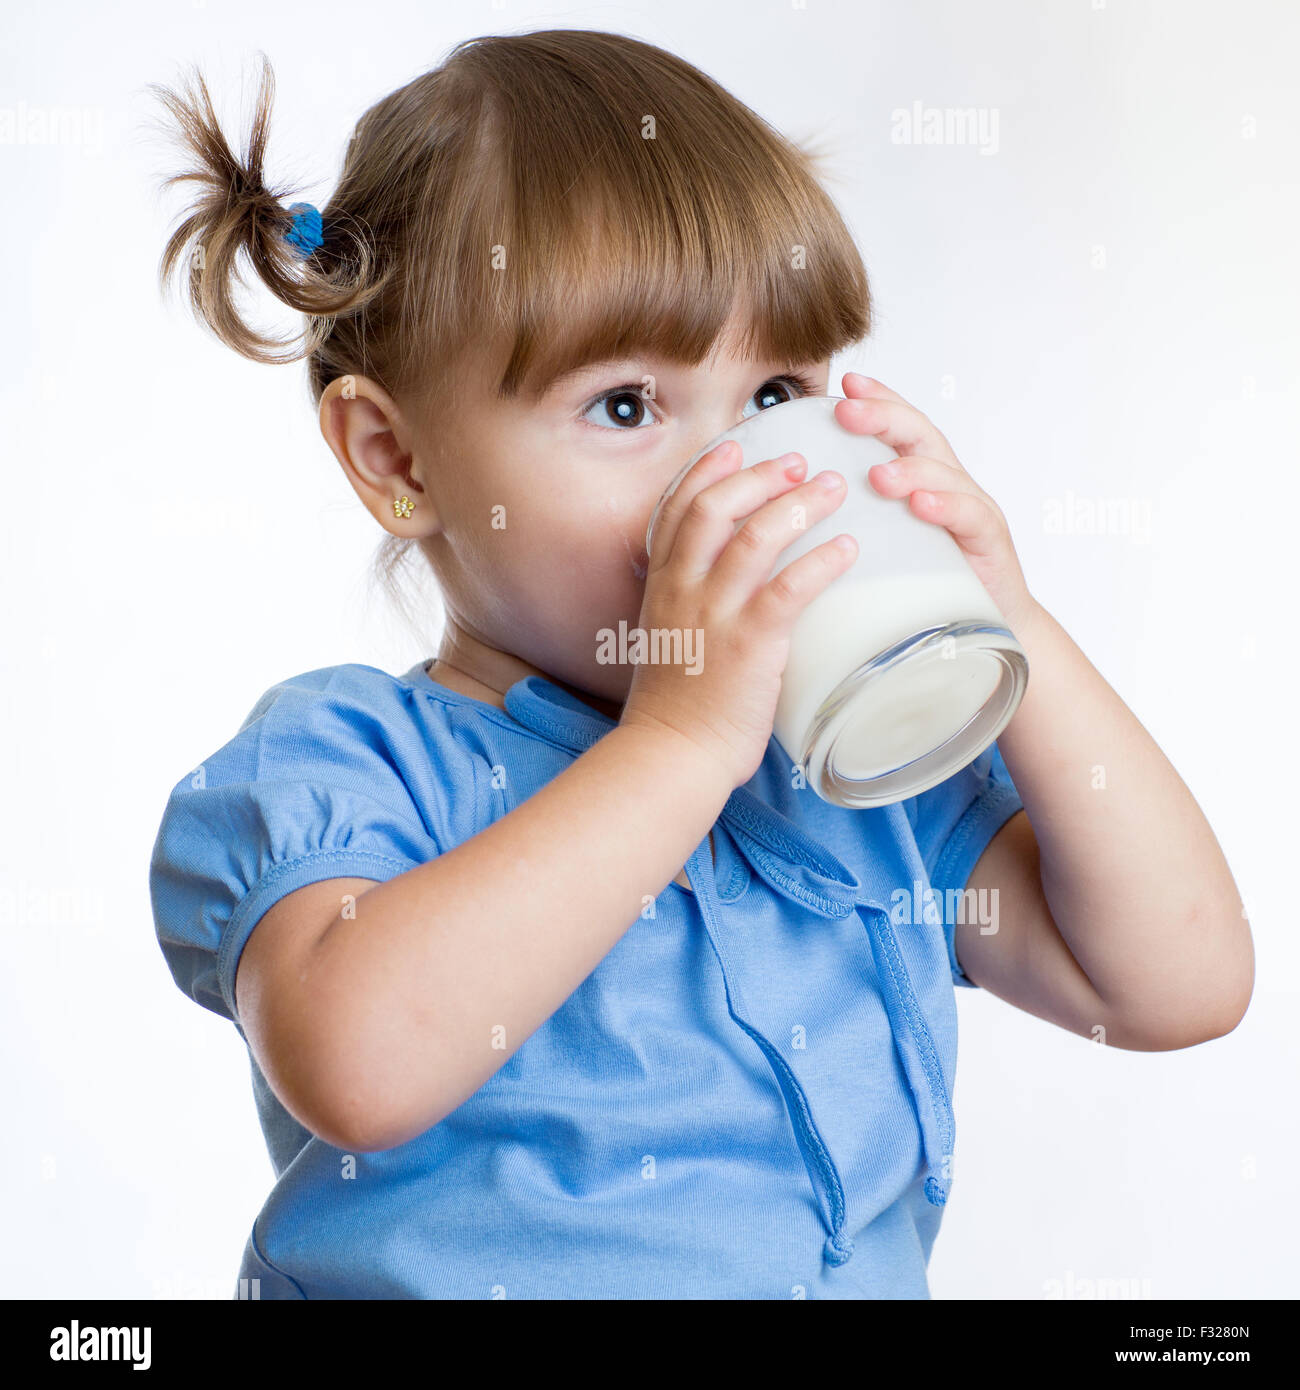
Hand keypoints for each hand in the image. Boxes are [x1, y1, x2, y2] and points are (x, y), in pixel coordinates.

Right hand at [620, 440, 857, 791]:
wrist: (672, 753)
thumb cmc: (679, 706)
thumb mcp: (670, 638)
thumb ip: (691, 604)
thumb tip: (726, 584)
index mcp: (662, 585)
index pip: (677, 508)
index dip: (707, 469)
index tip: (735, 444)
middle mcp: (683, 589)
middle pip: (715, 507)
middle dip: (759, 474)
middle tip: (799, 460)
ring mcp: (714, 614)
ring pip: (755, 538)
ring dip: (799, 504)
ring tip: (834, 488)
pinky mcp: (749, 644)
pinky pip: (790, 589)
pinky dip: (822, 562)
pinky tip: (850, 548)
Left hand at [835, 372, 1039, 632]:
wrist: (984, 634)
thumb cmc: (922, 592)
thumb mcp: (880, 546)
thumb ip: (849, 520)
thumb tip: (792, 509)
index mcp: (921, 480)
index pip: (900, 430)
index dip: (877, 401)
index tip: (845, 384)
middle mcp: (948, 486)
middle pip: (920, 437)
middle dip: (884, 417)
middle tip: (848, 409)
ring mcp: (971, 511)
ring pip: (943, 474)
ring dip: (909, 469)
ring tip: (876, 473)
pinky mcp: (990, 544)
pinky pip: (969, 518)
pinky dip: (945, 507)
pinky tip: (921, 505)